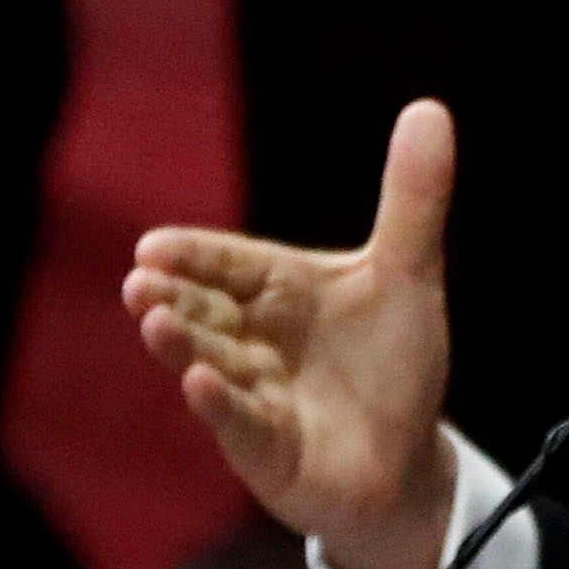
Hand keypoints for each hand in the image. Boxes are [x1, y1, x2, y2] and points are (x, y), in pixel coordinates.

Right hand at [125, 100, 459, 568]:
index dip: (192, 256)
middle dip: (170, 298)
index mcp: (279, 291)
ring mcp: (255, 396)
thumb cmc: (393, 363)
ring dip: (182, 346)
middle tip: (139, 283)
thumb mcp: (409, 275)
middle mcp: (255, 340)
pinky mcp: (267, 450)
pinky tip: (199, 385)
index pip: (228, 264)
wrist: (407, 459)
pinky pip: (240, 424)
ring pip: (211, 364)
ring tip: (155, 323)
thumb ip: (412, 200)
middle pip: (205, 312)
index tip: (153, 247)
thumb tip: (430, 108)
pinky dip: (220, 405)